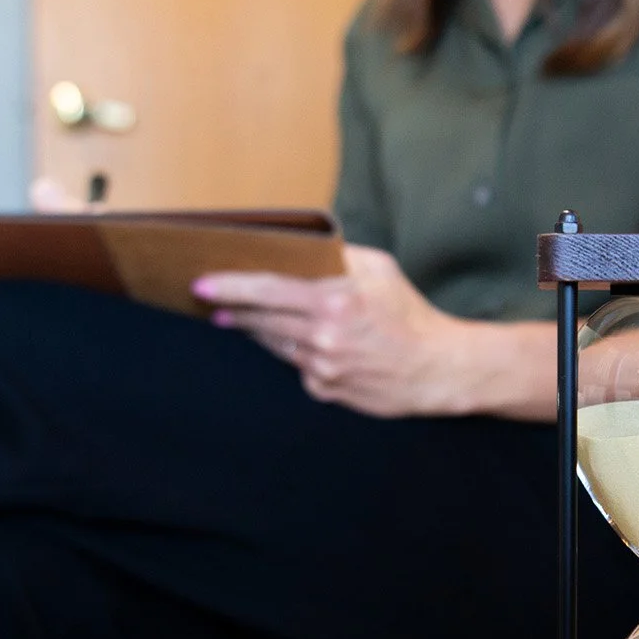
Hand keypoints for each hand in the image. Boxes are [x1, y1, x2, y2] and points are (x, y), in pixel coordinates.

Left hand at [194, 245, 468, 416]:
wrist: (437, 369)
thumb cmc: (411, 316)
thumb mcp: (381, 269)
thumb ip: (340, 256)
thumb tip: (305, 249)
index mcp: (334, 302)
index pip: (267, 291)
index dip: (229, 288)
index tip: (202, 285)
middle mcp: (323, 337)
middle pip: (261, 321)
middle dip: (233, 311)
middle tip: (212, 304)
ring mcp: (322, 368)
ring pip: (276, 344)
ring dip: (260, 331)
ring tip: (245, 320)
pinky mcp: (325, 390)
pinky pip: (299, 367)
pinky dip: (299, 354)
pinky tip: (312, 347)